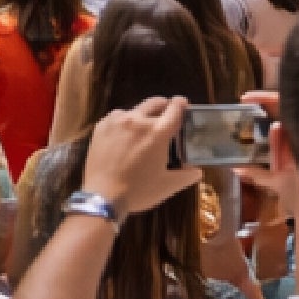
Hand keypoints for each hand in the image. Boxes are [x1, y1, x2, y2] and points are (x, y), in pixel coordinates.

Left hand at [81, 98, 200, 218]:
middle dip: (164, 106)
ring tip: (142, 130)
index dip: (181, 104)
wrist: (102, 196)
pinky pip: (117, 117)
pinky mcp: (101, 126)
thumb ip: (186, 176)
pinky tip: (124, 136)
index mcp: (158, 132)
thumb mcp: (168, 186)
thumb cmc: (138, 190)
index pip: (175, 109)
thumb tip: (197, 170)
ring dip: (142, 116)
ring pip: (134, 110)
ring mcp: (116, 121)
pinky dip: (124, 123)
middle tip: (166, 115)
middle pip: (155, 103)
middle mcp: (137, 120)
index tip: (183, 104)